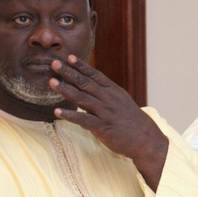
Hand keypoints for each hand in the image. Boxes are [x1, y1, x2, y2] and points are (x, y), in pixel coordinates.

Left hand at [49, 55, 168, 189]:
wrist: (145, 139)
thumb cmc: (132, 120)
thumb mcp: (121, 101)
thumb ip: (106, 93)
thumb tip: (90, 84)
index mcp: (113, 91)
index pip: (95, 75)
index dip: (81, 66)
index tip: (68, 57)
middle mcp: (109, 99)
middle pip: (86, 83)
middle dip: (69, 73)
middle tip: (54, 64)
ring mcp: (105, 113)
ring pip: (82, 98)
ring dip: (66, 90)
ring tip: (52, 82)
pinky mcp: (102, 127)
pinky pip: (84, 120)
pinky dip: (70, 115)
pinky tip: (57, 112)